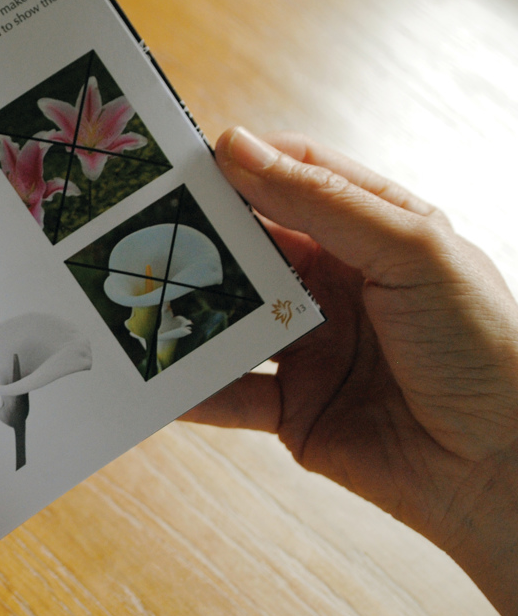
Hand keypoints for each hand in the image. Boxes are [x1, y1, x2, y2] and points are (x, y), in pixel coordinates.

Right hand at [184, 127, 517, 615]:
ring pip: (228, 318)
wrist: (505, 469)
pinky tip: (151, 374)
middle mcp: (336, 282)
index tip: (181, 162)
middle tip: (136, 229)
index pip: (295, 178)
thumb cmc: (484, 347)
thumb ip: (321, 200)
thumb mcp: (410, 252)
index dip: (242, 165)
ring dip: (186, 310)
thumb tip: (237, 147)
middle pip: (249, 247)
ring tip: (134, 297)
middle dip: (198, 237)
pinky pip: (228, 391)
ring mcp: (310, 346)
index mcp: (373, 231)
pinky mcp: (292, 409)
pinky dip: (188, 386)